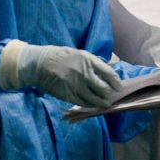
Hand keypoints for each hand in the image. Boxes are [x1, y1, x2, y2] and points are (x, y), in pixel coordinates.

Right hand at [0, 40, 122, 107]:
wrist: (41, 64)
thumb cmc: (62, 57)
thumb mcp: (80, 54)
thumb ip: (94, 63)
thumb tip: (109, 71)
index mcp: (89, 61)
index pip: (109, 74)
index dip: (116, 83)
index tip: (118, 87)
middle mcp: (85, 73)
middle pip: (104, 89)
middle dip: (110, 94)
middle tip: (112, 96)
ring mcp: (76, 85)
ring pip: (95, 99)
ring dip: (103, 103)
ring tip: (106, 104)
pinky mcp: (68, 95)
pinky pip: (83, 103)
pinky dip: (90, 105)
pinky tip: (93, 105)